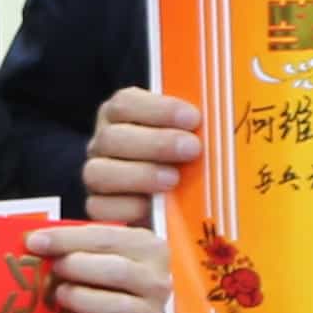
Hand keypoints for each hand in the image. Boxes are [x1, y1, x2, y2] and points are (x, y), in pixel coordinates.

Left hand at [32, 218, 165, 312]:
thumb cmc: (97, 278)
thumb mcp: (95, 248)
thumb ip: (81, 235)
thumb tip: (58, 225)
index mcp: (149, 248)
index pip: (107, 238)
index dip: (67, 238)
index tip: (34, 241)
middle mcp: (158, 282)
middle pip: (117, 271)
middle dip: (76, 268)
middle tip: (51, 270)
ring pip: (118, 306)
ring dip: (81, 299)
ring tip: (59, 295)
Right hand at [82, 85, 201, 225]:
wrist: (168, 210)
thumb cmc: (182, 164)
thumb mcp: (187, 141)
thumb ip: (192, 130)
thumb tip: (217, 126)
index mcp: (121, 116)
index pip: (126, 103)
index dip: (159, 109)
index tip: (193, 118)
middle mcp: (103, 143)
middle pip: (112, 137)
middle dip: (156, 143)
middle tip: (191, 149)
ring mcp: (95, 176)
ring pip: (99, 172)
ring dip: (140, 175)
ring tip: (173, 180)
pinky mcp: (95, 207)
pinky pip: (100, 207)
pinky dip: (125, 207)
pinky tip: (150, 207)